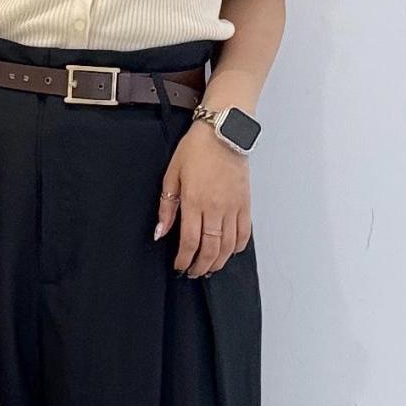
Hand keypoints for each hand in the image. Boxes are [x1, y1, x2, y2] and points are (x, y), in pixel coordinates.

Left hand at [153, 123, 251, 275]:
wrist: (224, 132)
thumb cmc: (196, 150)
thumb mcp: (172, 175)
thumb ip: (166, 207)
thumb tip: (160, 232)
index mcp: (194, 201)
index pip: (190, 241)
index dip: (184, 259)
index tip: (179, 267)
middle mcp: (216, 208)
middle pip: (210, 249)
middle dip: (201, 266)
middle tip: (193, 272)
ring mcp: (233, 207)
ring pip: (228, 245)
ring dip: (218, 261)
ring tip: (209, 268)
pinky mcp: (245, 203)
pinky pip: (244, 233)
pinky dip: (237, 247)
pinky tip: (229, 252)